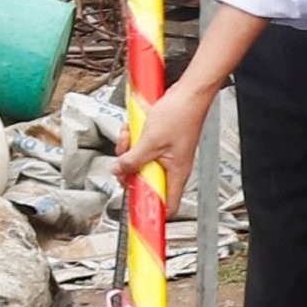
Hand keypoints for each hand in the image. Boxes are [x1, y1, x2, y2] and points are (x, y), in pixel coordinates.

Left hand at [111, 78, 217, 202]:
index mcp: (176, 173)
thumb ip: (132, 160)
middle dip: (128, 170)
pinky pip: (139, 149)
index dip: (150, 211)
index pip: (166, 206)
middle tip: (125, 161)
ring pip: (138, 164)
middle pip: (144, 182)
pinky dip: (132, 140)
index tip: (134, 212)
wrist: (187, 93)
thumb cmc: (181, 115)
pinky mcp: (158, 143)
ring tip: (131, 136)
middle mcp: (171, 167)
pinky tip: (134, 129)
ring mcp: (164, 155)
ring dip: (128, 150)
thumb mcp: (150, 141)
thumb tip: (118, 171)